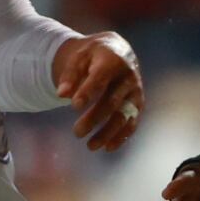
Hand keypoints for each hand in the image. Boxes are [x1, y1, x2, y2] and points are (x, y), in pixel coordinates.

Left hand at [52, 32, 141, 150]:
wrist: (119, 53)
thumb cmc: (94, 56)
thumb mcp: (79, 57)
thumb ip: (69, 75)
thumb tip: (61, 94)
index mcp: (113, 62)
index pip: (101, 79)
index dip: (88, 92)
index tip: (74, 106)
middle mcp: (128, 78)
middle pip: (112, 102)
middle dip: (94, 119)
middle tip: (77, 132)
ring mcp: (135, 93)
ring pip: (123, 116)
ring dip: (108, 133)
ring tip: (90, 146)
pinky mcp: (138, 105)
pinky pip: (132, 123)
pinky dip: (121, 137)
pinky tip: (107, 147)